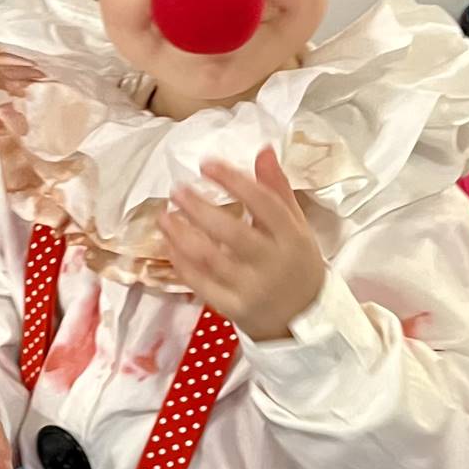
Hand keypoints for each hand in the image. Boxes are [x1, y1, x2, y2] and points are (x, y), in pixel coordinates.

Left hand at [162, 147, 325, 342]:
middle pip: (232, 233)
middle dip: (200, 209)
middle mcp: (272, 263)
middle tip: (177, 190)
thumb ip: (278, 189)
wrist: (303, 319)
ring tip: (164, 216)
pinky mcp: (234, 309)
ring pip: (211, 259)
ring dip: (183, 236)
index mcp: (292, 238)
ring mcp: (251, 289)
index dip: (234, 182)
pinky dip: (182, 264)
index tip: (206, 164)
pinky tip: (169, 245)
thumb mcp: (296, 225)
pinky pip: (202, 285)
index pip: (263, 204)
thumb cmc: (296, 263)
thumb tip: (264, 149)